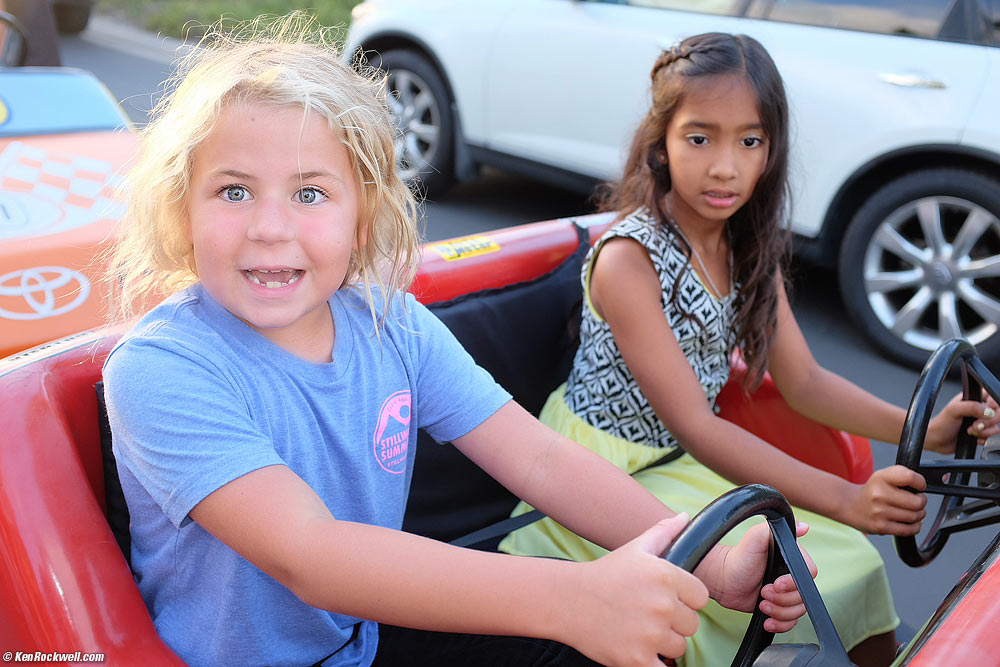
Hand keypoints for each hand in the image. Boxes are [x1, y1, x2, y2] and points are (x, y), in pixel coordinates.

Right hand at [563, 514, 707, 665]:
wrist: (566, 599)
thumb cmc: (602, 575)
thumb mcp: (634, 548)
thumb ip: (664, 532)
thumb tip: (684, 518)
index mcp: (665, 576)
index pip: (700, 597)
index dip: (685, 599)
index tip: (668, 599)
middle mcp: (661, 605)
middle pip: (691, 625)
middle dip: (673, 622)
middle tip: (648, 615)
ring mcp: (650, 634)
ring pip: (678, 647)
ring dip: (663, 643)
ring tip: (639, 629)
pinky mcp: (637, 659)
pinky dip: (654, 663)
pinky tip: (640, 650)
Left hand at [697, 521, 815, 632]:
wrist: (722, 578)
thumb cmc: (738, 557)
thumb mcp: (755, 538)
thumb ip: (774, 529)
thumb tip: (803, 526)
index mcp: (791, 559)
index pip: (809, 575)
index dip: (793, 583)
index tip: (776, 583)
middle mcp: (791, 576)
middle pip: (804, 597)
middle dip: (783, 600)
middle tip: (763, 592)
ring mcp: (786, 594)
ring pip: (798, 612)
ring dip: (780, 612)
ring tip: (762, 604)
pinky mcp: (778, 608)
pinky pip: (790, 622)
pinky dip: (780, 624)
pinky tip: (767, 619)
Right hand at [844, 465, 926, 534]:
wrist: (850, 505)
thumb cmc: (872, 491)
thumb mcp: (883, 475)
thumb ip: (903, 476)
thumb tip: (922, 487)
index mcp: (881, 478)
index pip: (910, 477)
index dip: (920, 483)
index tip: (919, 486)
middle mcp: (879, 494)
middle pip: (917, 502)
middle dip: (921, 501)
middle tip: (916, 500)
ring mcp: (879, 512)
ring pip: (915, 516)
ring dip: (919, 514)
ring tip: (912, 511)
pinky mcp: (881, 527)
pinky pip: (909, 530)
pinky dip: (915, 526)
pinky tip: (910, 521)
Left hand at [925, 392, 998, 451]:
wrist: (936, 440)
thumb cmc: (941, 423)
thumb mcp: (953, 410)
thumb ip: (972, 407)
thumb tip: (989, 412)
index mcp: (972, 399)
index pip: (992, 398)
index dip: (992, 406)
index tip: (984, 412)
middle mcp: (978, 410)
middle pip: (997, 414)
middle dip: (988, 422)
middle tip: (975, 424)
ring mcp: (980, 423)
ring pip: (995, 427)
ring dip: (984, 432)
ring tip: (970, 431)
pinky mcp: (981, 434)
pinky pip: (991, 437)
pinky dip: (983, 439)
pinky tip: (972, 438)